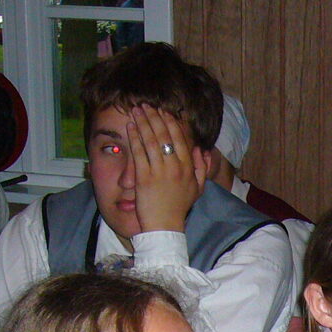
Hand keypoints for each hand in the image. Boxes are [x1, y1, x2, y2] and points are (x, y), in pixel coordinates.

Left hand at [127, 104, 208, 234]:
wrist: (165, 226)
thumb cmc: (179, 207)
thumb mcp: (197, 188)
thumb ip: (201, 168)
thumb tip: (201, 149)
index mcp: (188, 168)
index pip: (180, 139)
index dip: (171, 122)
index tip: (164, 111)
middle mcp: (175, 167)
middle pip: (164, 135)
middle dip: (154, 117)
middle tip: (146, 105)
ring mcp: (159, 172)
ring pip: (150, 140)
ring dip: (143, 122)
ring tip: (136, 110)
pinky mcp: (143, 177)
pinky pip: (138, 152)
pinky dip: (134, 137)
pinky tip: (130, 127)